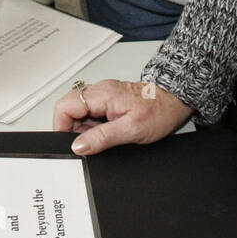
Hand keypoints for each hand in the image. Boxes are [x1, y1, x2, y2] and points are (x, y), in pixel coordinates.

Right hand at [52, 79, 190, 154]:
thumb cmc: (159, 111)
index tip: (70, 143)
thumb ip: (101, 138)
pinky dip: (95, 126)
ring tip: (108, 135)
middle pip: (69, 109)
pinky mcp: (108, 100)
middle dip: (75, 129)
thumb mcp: (131, 130)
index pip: (65, 106)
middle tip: (94, 141)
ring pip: (79, 112)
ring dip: (86, 129)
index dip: (61, 126)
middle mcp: (99, 91)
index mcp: (102, 94)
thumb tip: (78, 146)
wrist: (175, 100)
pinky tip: (110, 131)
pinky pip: (91, 113)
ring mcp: (103, 95)